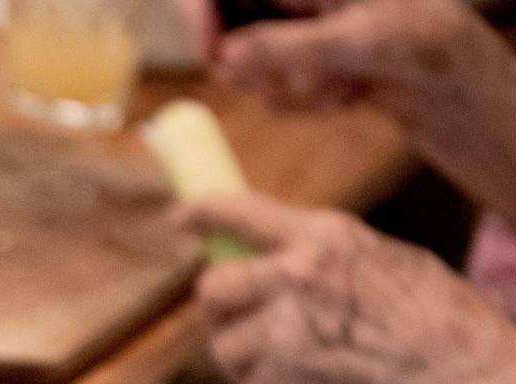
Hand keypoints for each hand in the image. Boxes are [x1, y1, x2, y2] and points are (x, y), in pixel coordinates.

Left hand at [181, 194, 515, 383]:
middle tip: (250, 336)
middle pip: (213, 289)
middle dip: (224, 317)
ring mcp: (285, 320)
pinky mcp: (282, 369)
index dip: (203, 213)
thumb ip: (332, 262)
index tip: (180, 218)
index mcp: (326, 236)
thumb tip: (292, 268)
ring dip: (248, 370)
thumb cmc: (440, 323)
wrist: (460, 372)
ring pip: (225, 348)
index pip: (244, 213)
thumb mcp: (389, 264)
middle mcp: (296, 271)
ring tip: (289, 379)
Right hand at [216, 0, 515, 218]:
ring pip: (244, 68)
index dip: (201, 14)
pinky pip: (267, 89)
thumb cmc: (417, 40)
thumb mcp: (355, 43)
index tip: (212, 54)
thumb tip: (226, 57)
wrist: (449, 73)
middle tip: (291, 90)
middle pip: (225, 29)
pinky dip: (300, 101)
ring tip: (341, 87)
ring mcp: (288, 28)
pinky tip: (342, 93)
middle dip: (259, 69)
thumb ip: (287, 48)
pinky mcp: (293, 58)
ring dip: (286, 89)